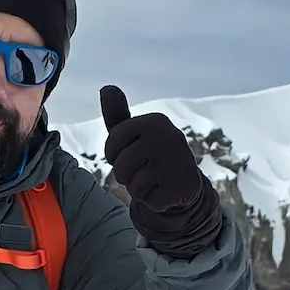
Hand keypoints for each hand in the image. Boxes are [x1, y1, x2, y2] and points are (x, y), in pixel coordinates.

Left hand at [99, 85, 222, 257]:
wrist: (183, 184)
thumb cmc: (150, 156)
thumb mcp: (132, 135)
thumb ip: (117, 114)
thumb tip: (106, 88)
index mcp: (155, 121)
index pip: (112, 142)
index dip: (113, 154)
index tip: (129, 153)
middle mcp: (167, 137)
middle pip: (120, 165)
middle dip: (125, 173)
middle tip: (143, 170)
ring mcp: (176, 162)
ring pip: (132, 184)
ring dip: (137, 187)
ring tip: (152, 180)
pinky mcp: (180, 187)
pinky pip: (146, 200)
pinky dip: (151, 200)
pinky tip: (163, 191)